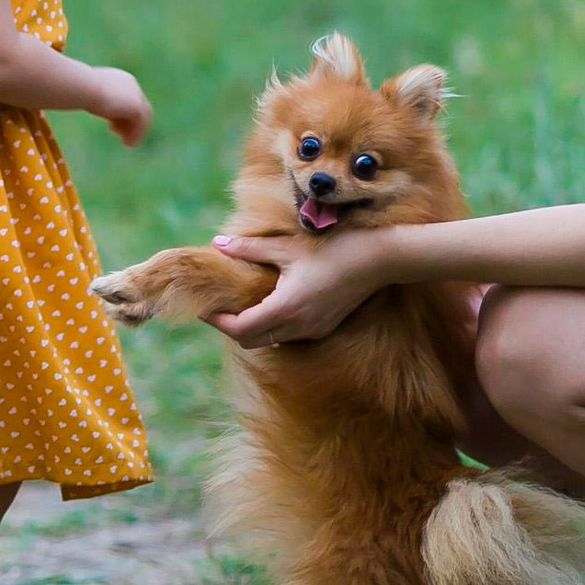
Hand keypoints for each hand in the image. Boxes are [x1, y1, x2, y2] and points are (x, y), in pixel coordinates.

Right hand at [88, 67, 151, 145]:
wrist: (83, 88)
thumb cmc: (78, 90)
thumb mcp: (88, 95)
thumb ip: (96, 99)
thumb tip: (93, 105)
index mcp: (121, 79)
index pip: (128, 97)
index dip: (122, 113)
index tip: (111, 124)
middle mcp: (131, 84)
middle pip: (138, 106)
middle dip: (130, 122)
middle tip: (119, 134)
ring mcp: (136, 94)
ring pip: (143, 116)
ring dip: (136, 130)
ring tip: (127, 143)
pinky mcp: (136, 106)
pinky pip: (141, 124)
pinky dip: (137, 135)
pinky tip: (128, 144)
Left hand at [207, 229, 390, 346]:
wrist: (380, 259)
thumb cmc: (334, 248)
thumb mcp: (287, 247)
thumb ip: (250, 249)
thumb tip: (218, 243)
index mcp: (285, 309)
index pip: (239, 329)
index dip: (217, 321)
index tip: (203, 307)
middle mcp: (297, 327)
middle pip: (250, 340)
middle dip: (230, 327)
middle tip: (217, 306)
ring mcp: (312, 330)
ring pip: (269, 340)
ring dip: (251, 327)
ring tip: (240, 303)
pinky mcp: (323, 327)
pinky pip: (288, 335)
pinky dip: (272, 325)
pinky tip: (269, 303)